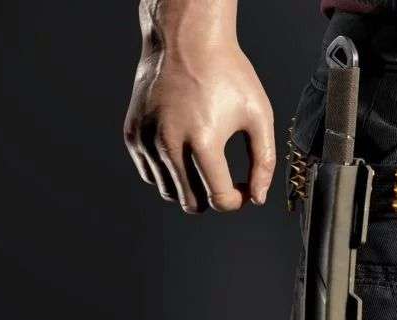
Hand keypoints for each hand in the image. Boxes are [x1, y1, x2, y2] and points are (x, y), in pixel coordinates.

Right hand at [123, 38, 274, 212]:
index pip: (219, 198)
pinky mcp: (132, 134)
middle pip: (191, 203)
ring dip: (191, 188)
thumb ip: (263, 162)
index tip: (244, 190)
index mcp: (203, 139)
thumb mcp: (259, 116)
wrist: (186, 40)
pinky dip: (168, 174)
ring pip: (168, 192)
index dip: (237, 201)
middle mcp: (169, 142)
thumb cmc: (227, 74)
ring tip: (207, 165)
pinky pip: (150, 174)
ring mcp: (146, 139)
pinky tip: (186, 154)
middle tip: (227, 179)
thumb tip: (257, 198)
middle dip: (213, 198)